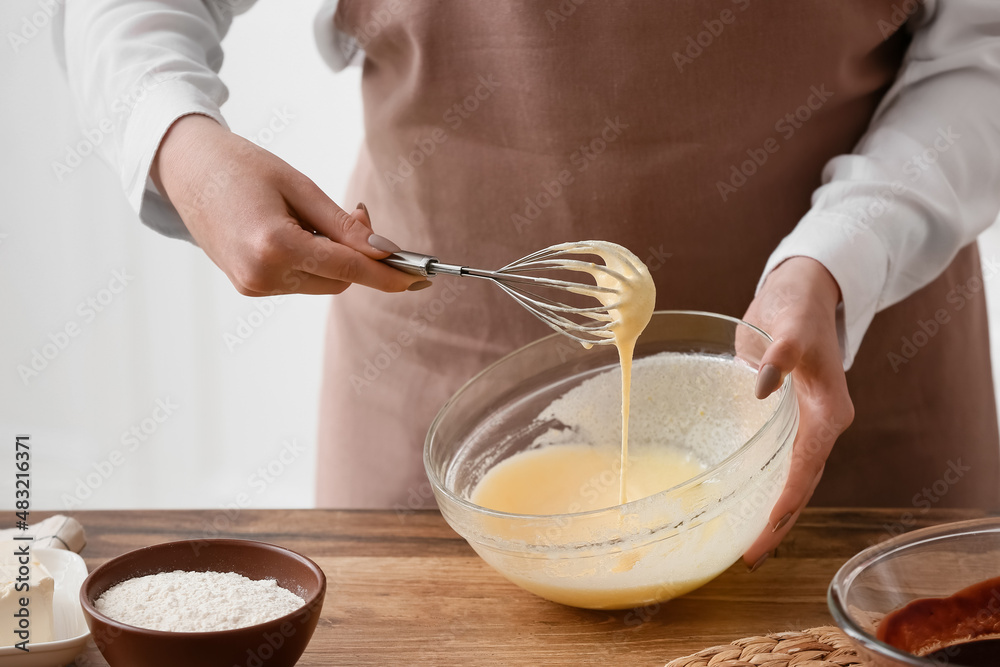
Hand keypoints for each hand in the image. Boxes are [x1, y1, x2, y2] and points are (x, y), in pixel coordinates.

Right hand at [151, 114, 419, 295]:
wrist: (185, 169)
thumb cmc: (242, 166)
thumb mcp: (299, 187)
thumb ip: (343, 225)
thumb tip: (384, 251)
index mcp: (274, 246)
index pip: (348, 268)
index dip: (386, 274)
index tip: (418, 278)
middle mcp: (262, 275)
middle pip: (339, 280)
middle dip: (359, 256)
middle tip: (358, 214)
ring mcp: (253, 285)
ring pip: (322, 283)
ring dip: (334, 258)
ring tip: (312, 217)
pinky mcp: (249, 287)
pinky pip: (301, 281)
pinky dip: (313, 261)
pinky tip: (294, 232)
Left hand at [740, 256, 854, 569]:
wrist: (802, 290)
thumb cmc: (798, 305)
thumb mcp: (792, 324)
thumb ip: (781, 353)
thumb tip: (763, 384)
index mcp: (828, 413)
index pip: (805, 469)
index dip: (783, 505)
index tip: (763, 535)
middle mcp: (819, 424)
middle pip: (799, 484)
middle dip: (776, 521)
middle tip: (748, 556)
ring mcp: (801, 423)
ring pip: (788, 476)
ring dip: (769, 508)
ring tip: (742, 542)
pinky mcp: (783, 416)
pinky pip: (774, 457)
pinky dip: (760, 481)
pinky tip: (736, 498)